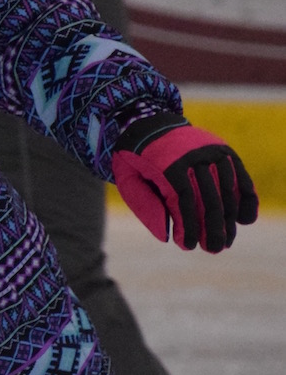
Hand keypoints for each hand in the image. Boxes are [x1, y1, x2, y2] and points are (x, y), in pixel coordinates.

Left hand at [112, 116, 257, 251]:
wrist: (149, 124)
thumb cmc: (136, 160)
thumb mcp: (128, 180)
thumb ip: (145, 206)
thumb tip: (167, 236)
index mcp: (166, 164)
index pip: (182, 201)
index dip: (188, 226)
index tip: (188, 246)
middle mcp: (193, 156)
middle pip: (209, 198)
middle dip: (213, 229)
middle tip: (213, 250)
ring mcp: (211, 152)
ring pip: (227, 191)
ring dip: (229, 220)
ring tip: (225, 242)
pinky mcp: (224, 151)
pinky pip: (240, 176)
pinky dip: (246, 198)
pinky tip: (245, 220)